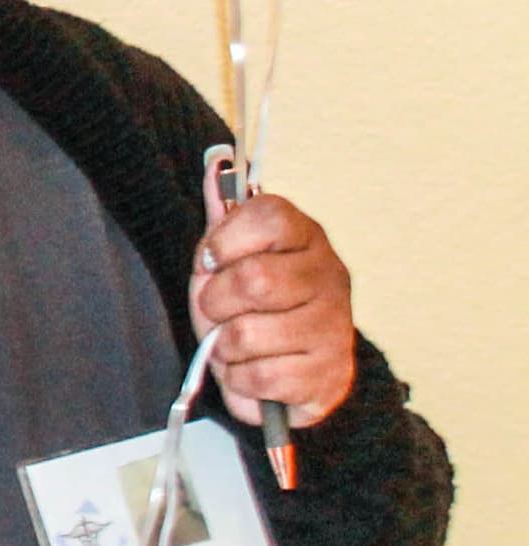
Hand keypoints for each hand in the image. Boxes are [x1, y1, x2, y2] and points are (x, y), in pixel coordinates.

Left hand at [191, 174, 357, 426]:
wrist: (296, 369)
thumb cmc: (255, 305)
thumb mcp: (230, 258)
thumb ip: (223, 217)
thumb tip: (213, 165)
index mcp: (305, 237)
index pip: (269, 216)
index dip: (226, 240)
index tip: (212, 260)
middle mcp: (329, 275)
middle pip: (254, 280)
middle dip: (214, 302)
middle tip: (216, 310)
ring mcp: (334, 325)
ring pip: (249, 334)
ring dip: (224, 346)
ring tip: (234, 343)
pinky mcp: (329, 373)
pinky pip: (261, 378)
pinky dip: (240, 380)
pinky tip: (252, 369)